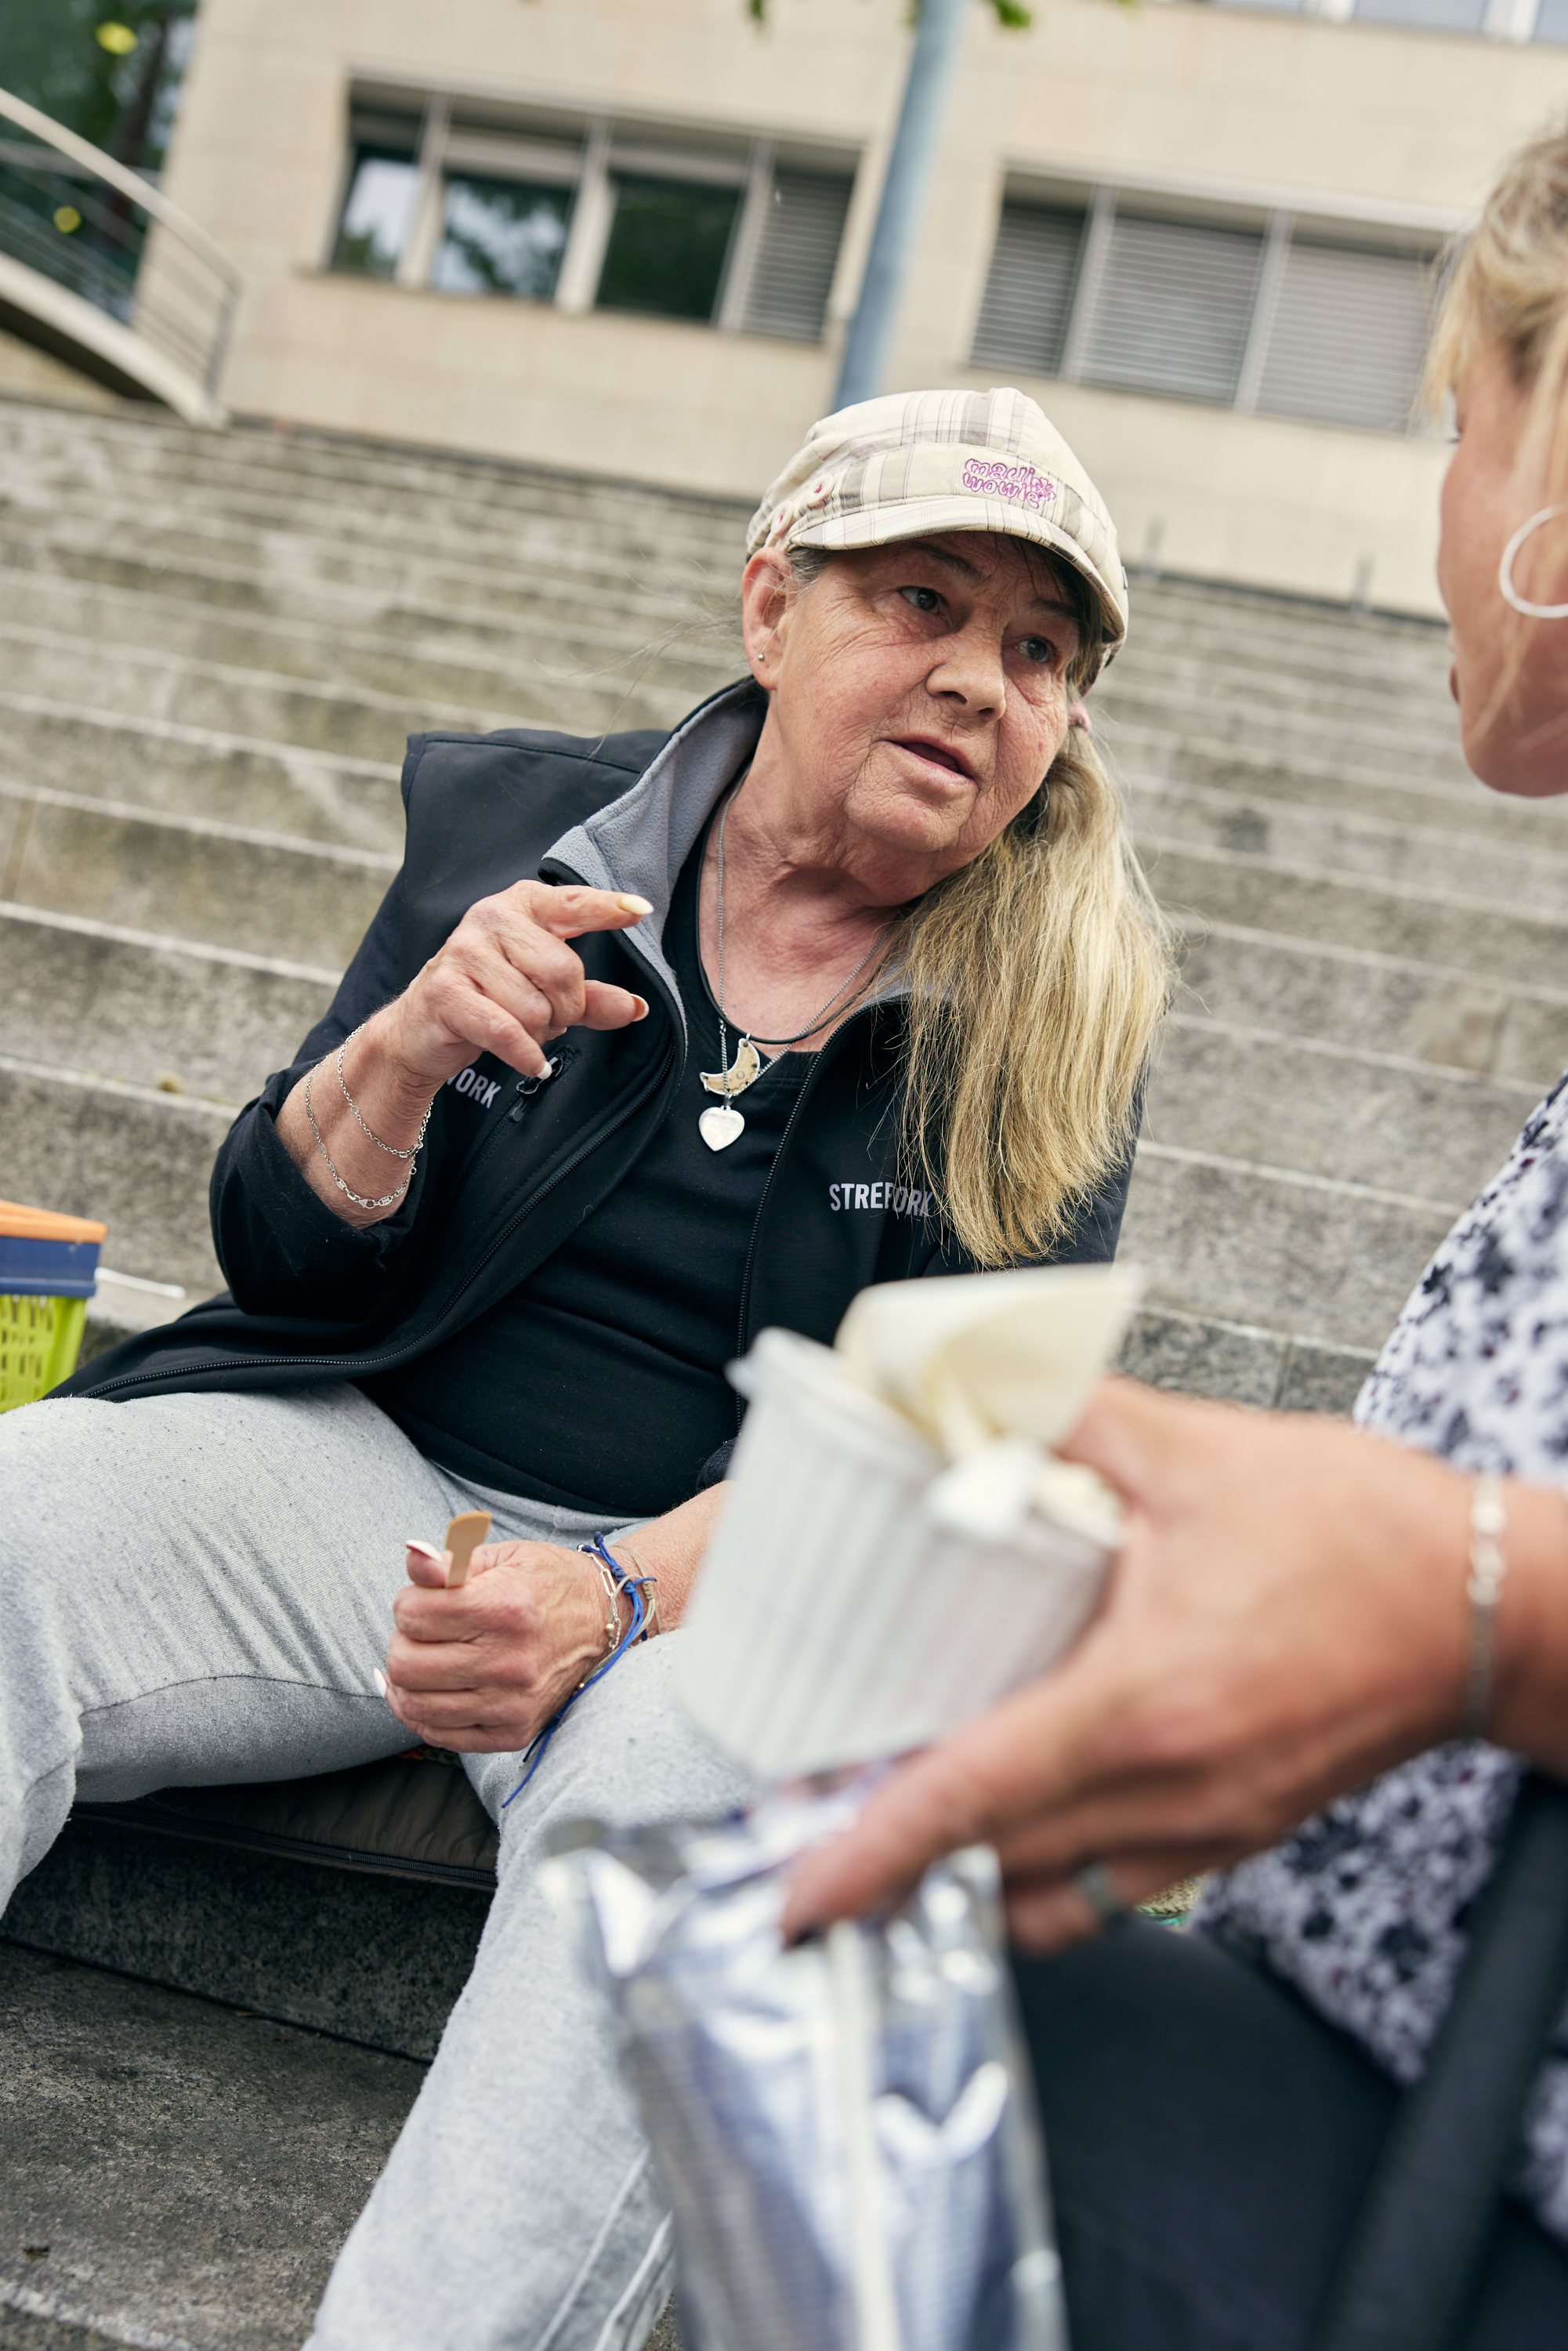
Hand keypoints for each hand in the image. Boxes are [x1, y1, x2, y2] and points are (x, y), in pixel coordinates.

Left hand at [379, 1537, 624, 1751]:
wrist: (603, 1621)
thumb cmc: (546, 1583)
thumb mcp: (501, 1558)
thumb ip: (447, 1562)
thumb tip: (411, 1554)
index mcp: (504, 1607)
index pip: (412, 1615)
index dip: (409, 1601)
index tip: (425, 1599)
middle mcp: (509, 1660)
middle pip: (405, 1664)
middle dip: (403, 1641)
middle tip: (423, 1631)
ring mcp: (512, 1703)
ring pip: (415, 1705)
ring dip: (408, 1680)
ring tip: (426, 1659)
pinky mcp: (513, 1731)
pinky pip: (439, 1734)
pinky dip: (422, 1713)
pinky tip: (430, 1690)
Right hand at [383, 881, 653, 1086]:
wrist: (420, 1029)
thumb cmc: (491, 1000)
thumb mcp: (547, 994)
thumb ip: (592, 998)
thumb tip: (636, 1007)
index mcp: (522, 906)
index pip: (573, 903)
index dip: (606, 908)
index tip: (640, 912)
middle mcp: (491, 917)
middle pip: (564, 971)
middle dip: (566, 1009)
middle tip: (548, 1017)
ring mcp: (464, 951)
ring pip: (536, 1008)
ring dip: (538, 1033)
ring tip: (519, 1027)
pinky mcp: (445, 991)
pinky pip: (507, 1030)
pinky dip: (526, 1054)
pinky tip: (531, 1062)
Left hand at [783, 1380, 1479, 1951]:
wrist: (1488, 1607)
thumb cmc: (1361, 1534)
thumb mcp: (1199, 1451)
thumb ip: (1068, 1412)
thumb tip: (967, 1382)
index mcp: (1145, 1700)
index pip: (976, 1794)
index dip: (873, 1849)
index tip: (796, 1892)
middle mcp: (1171, 1789)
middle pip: (993, 1869)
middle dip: (891, 1873)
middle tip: (807, 1843)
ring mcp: (1209, 1829)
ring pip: (1052, 1901)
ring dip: (962, 1885)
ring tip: (891, 1840)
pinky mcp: (1237, 1835)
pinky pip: (1114, 1893)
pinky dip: (1041, 1881)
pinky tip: (1005, 1830)